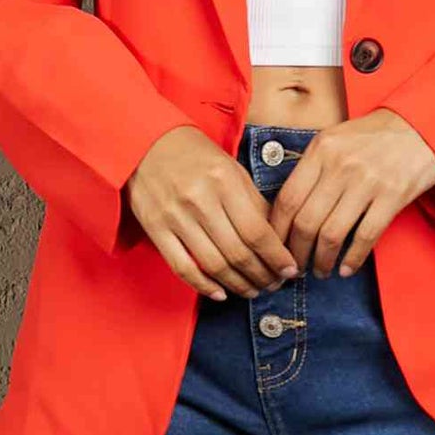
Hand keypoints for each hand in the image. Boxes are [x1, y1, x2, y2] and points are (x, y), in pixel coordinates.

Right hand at [125, 127, 299, 299]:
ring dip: (238, 285)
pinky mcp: (156, 229)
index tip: (290, 271)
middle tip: (274, 285)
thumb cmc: (195, 156)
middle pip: (238, 253)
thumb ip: (254, 202)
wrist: (144, 142)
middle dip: (262, 276)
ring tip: (253, 290)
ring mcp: (175, 217)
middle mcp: (200, 200)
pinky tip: (220, 293)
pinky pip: (182, 267)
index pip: (257, 231)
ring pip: (213, 265)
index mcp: (224, 181)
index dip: (277, 257)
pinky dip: (203, 286)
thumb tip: (278, 240)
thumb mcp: (231, 169)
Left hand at [265, 111, 434, 275]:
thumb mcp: (335, 139)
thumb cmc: (373, 137)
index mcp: (321, 150)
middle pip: (306, 222)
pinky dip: (353, 259)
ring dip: (322, 261)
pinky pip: (365, 236)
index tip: (275, 248)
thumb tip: (287, 210)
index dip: (277, 231)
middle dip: (296, 253)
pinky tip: (346, 269)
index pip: (287, 199)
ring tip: (320, 271)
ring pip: (332, 234)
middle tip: (296, 268)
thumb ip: (311, 168)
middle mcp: (340, 165)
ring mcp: (367, 181)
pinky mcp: (392, 195)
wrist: (420, 125)